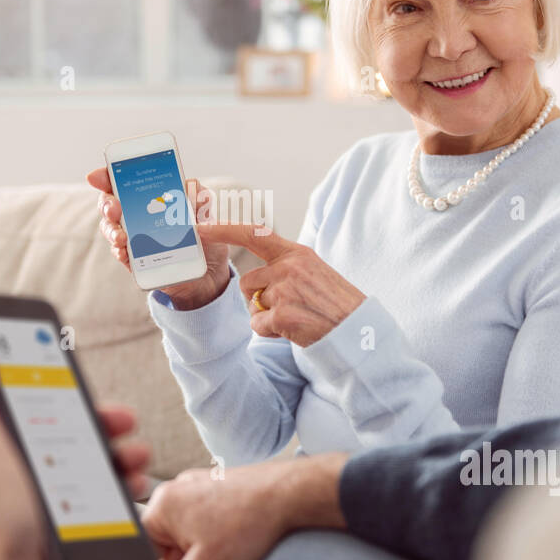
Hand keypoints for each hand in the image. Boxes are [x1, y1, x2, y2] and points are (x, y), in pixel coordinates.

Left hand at [0, 341, 153, 559]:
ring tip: (135, 458)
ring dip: (113, 454)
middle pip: (57, 429)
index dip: (47, 380)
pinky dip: (113, 489)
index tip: (74, 369)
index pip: (16, 397)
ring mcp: (28, 499)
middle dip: (96, 420)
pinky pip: (90, 497)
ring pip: (80, 462)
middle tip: (123, 419)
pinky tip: (128, 488)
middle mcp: (2, 469)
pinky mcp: (51, 526)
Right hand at [85, 167, 229, 308]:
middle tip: (114, 209)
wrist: (210, 268)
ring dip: (112, 232)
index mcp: (147, 196)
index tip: (95, 177)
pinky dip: (121, 253)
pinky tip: (125, 252)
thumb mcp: (204, 210)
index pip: (121, 181)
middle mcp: (135, 214)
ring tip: (121, 237)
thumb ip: (198, 194)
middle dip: (107, 205)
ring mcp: (133, 237)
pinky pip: (122, 255)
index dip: (105, 176)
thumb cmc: (202, 233)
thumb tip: (189, 185)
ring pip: (111, 230)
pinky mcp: (136, 260)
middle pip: (109, 205)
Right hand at [128, 453, 348, 559]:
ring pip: (186, 536)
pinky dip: (215, 540)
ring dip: (200, 556)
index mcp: (163, 506)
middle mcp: (177, 490)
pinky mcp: (219, 487)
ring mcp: (199, 486)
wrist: (291, 495)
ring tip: (227, 559)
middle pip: (164, 546)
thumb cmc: (249, 524)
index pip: (138, 553)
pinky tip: (236, 545)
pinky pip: (205, 522)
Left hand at [196, 223, 365, 346]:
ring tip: (296, 318)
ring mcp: (286, 290)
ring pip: (253, 306)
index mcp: (297, 253)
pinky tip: (295, 330)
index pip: (254, 235)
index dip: (224, 230)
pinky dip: (271, 332)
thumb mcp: (315, 272)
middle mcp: (290, 267)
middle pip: (247, 282)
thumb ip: (287, 267)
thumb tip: (257, 276)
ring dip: (267, 316)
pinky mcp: (283, 314)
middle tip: (289, 308)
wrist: (358, 332)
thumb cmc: (336, 305)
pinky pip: (258, 325)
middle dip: (258, 299)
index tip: (200, 227)